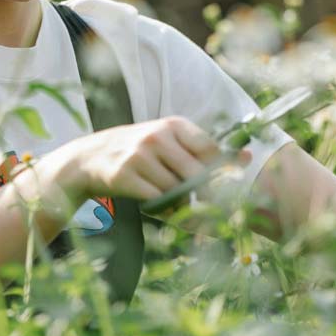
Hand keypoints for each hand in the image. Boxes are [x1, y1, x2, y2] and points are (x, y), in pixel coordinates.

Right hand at [46, 116, 239, 203]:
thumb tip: (247, 157)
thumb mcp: (167, 141)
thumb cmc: (137, 151)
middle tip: (204, 210)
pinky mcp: (125, 175)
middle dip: (203, 197)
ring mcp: (139, 155)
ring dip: (180, 206)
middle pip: (196, 175)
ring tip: (173, 205)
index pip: (211, 151)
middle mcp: (157, 136)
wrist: (88, 158)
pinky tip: (157, 207)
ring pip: (176, 191)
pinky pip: (156, 200)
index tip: (221, 188)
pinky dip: (162, 210)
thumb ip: (202, 150)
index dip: (220, 174)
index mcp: (173, 125)